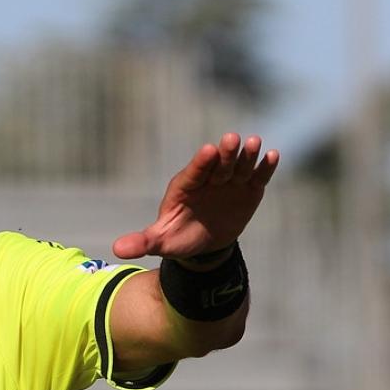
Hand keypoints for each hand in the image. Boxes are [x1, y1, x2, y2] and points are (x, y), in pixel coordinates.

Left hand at [112, 133, 278, 259]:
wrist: (203, 245)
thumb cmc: (177, 238)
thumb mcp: (160, 241)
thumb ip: (142, 242)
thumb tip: (117, 250)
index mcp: (184, 187)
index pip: (193, 173)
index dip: (201, 163)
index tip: (208, 151)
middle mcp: (207, 180)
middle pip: (217, 164)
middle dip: (224, 153)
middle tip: (231, 139)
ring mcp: (228, 182)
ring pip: (238, 166)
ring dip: (247, 155)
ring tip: (255, 143)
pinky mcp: (247, 189)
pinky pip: (256, 177)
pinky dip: (265, 168)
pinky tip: (273, 156)